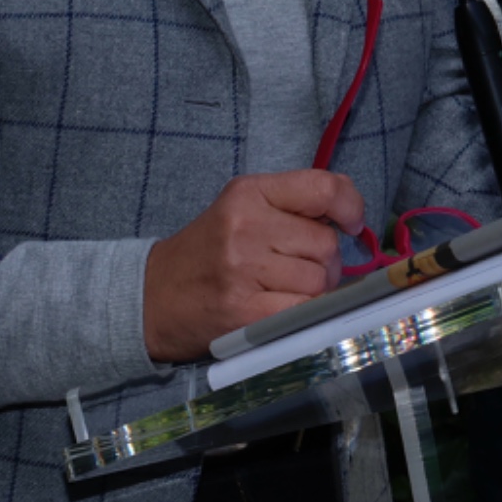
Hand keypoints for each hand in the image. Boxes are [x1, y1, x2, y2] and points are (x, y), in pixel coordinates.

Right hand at [143, 170, 366, 362]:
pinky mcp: (244, 311)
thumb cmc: (209, 252)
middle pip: (326, 244)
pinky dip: (302, 313)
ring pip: (320, 280)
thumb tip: (350, 217)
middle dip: (325, 260)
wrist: (151, 297)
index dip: (349, 206)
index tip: (349, 223)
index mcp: (249, 193)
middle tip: (297, 267)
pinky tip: (280, 308)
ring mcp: (243, 270)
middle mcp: (246, 226)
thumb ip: (293, 205)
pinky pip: (304, 310)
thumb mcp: (243, 210)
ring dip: (315, 290)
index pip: (324, 188)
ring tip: (283, 288)